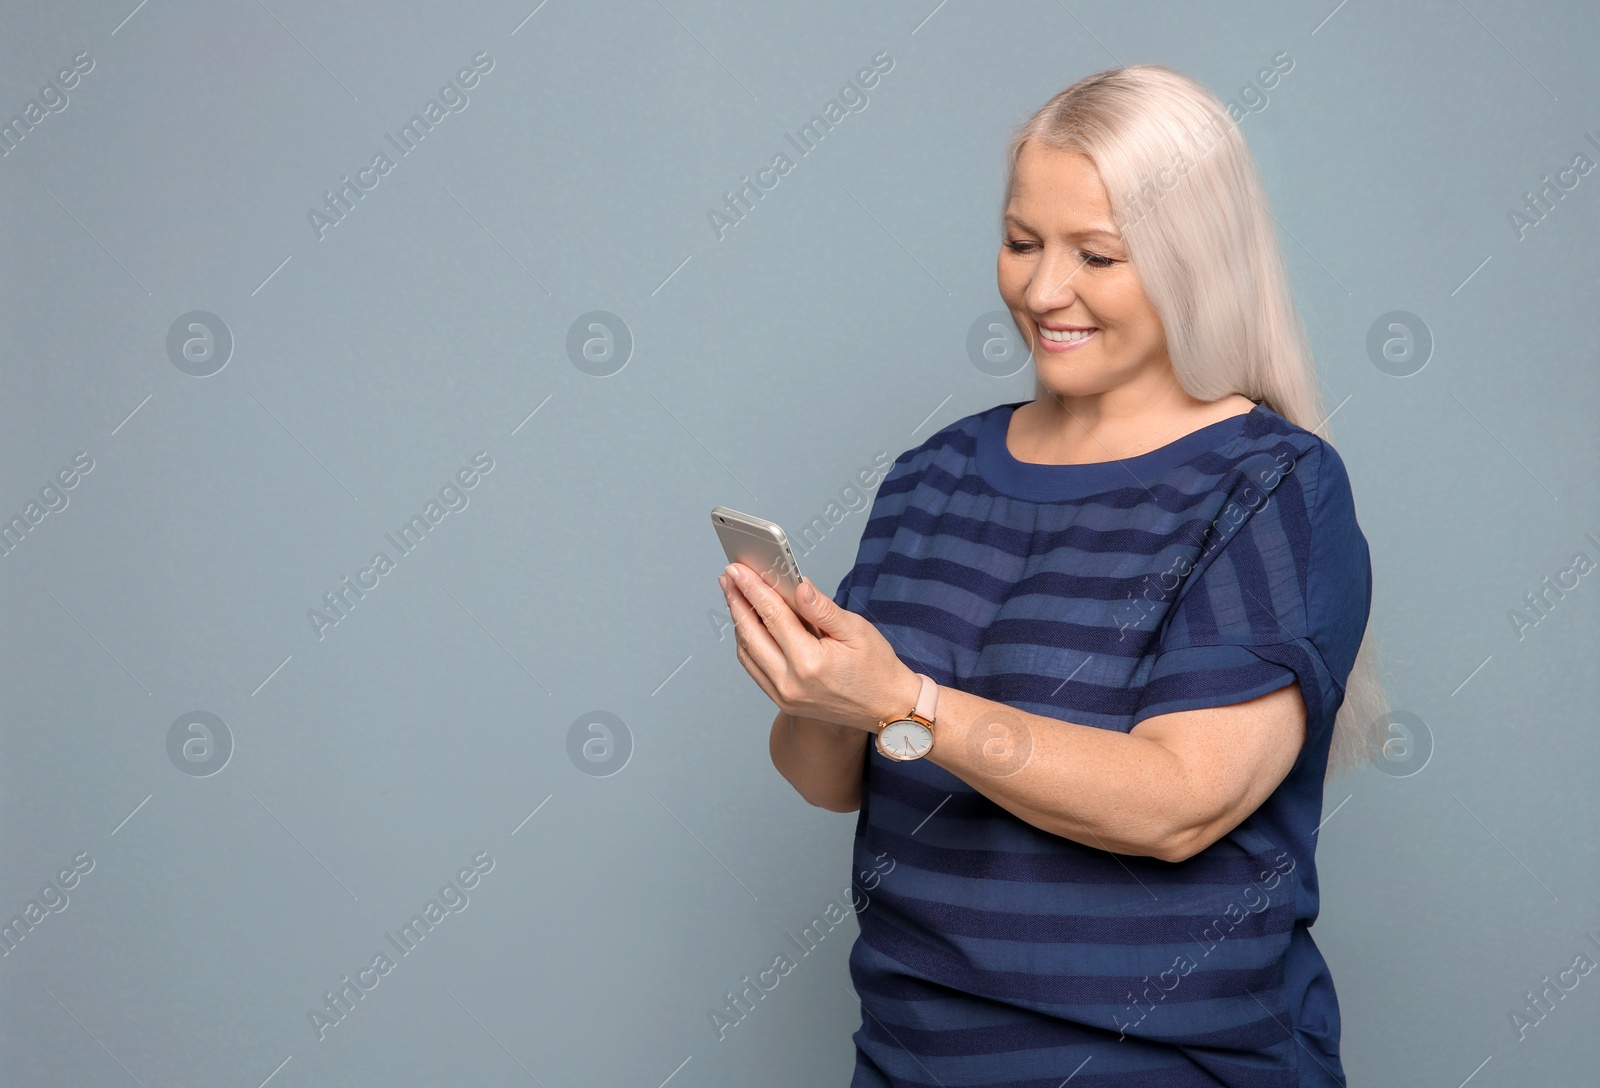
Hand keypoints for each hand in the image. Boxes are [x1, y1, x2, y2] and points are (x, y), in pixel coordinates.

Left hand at [719, 563, 919, 732]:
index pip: (772, 616)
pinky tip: (750, 624)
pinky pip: (754, 668)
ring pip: (747, 653)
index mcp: (810, 663)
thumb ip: (822, 608)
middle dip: (736, 601)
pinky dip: (748, 643)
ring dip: (739, 622)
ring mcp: (783, 696)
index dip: (752, 588)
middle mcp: (790, 683)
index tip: (736, 570)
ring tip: (736, 596)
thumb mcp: (856, 630)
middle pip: (750, 634)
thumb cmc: (877, 668)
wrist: (888, 708)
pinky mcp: (783, 702)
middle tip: (728, 578)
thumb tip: (798, 585)